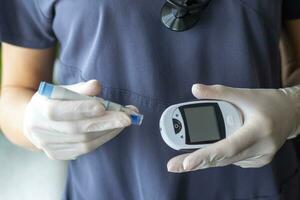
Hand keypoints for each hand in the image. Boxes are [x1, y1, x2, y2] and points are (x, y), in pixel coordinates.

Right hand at [23, 80, 135, 159]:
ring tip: (123, 122)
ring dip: (107, 132)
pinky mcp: (57, 155)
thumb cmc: (54, 101)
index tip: (102, 106)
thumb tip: (97, 86)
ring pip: (83, 142)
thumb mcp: (62, 90)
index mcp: (38, 110)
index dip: (80, 109)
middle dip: (105, 123)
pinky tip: (113, 130)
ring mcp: (49, 146)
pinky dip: (102, 139)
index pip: (58, 111)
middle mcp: (41, 131)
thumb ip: (80, 89)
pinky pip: (84, 150)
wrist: (34, 121)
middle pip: (76, 129)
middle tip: (127, 118)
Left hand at [167, 84, 299, 171]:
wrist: (292, 114)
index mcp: (258, 130)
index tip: (187, 163)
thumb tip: (194, 89)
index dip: (206, 155)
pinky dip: (219, 157)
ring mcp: (260, 158)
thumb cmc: (268, 102)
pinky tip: (207, 153)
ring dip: (206, 160)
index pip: (228, 146)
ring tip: (183, 160)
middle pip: (223, 159)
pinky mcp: (258, 161)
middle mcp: (260, 148)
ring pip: (227, 162)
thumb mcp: (244, 93)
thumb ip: (219, 92)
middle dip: (196, 162)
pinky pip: (233, 161)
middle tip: (174, 165)